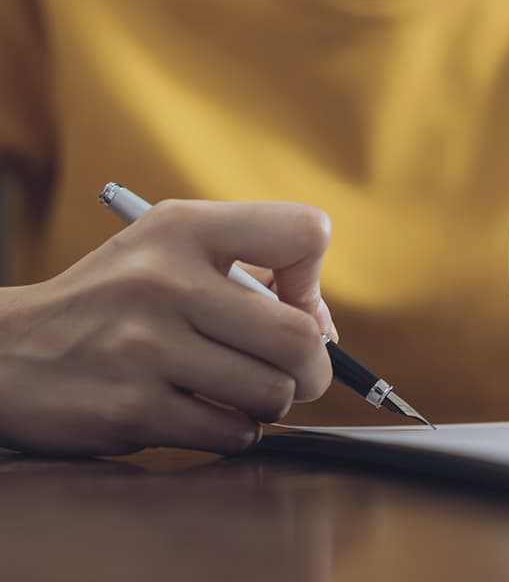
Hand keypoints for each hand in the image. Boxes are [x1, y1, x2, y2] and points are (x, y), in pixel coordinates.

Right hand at [0, 200, 336, 454]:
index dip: (313, 280)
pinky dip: (233, 431)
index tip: (290, 305)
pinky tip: (202, 415)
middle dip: (315, 368)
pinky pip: (232, 433)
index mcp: (182, 228)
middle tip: (295, 375)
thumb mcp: (169, 252)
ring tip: (237, 393)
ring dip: (269, 403)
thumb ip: (253, 272)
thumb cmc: (113, 303)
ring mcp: (145, 346)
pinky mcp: (132, 408)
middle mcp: (164, 280)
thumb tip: (325, 328)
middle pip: (301, 336)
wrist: (7, 354)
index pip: (304, 233)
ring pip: (273, 392)